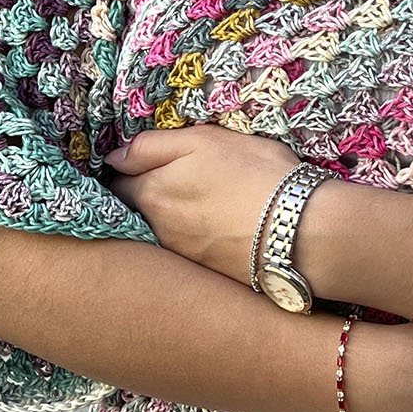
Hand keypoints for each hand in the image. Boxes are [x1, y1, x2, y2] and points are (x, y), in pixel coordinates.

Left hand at [102, 123, 301, 283]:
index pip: (117, 181)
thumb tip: (115, 158)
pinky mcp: (204, 272)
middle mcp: (155, 229)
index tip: (141, 162)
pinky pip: (182, 250)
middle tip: (166, 181)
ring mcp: (179, 255)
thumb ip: (153, 145)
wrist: (298, 230)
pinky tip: (211, 227)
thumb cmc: (253, 174)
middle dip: (139, 197)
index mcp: (150, 193)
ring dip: (166, 218)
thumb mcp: (204, 139)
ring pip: (157, 231)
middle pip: (132, 210)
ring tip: (194, 203)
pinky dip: (189, 237)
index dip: (128, 168)